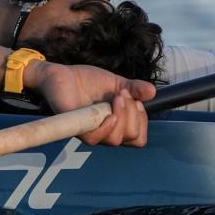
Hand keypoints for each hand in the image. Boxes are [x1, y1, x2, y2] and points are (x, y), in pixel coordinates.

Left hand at [25, 61, 154, 146]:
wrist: (61, 74)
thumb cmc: (89, 82)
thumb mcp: (118, 83)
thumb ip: (135, 88)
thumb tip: (153, 92)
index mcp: (116, 125)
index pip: (138, 137)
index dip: (142, 122)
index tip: (136, 101)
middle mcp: (104, 132)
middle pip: (131, 138)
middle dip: (133, 115)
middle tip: (123, 95)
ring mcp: (89, 131)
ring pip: (115, 140)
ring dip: (122, 117)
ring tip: (116, 97)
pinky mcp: (74, 127)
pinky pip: (93, 139)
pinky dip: (106, 128)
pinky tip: (109, 115)